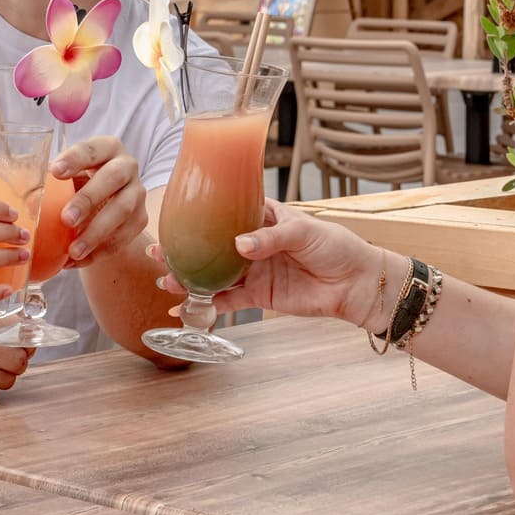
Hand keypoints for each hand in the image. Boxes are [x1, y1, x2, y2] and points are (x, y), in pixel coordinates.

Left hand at [51, 135, 145, 265]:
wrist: (105, 204)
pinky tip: (78, 260)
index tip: (54, 172)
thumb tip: (29, 203)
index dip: (75, 159)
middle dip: (88, 199)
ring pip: (122, 211)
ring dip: (96, 233)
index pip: (92, 149)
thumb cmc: (78, 183)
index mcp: (107, 148)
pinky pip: (123, 237)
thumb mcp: (66, 176)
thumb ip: (49, 183)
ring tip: (72, 250)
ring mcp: (137, 193)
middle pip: (112, 178)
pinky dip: (100, 251)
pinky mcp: (141, 219)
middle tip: (66, 219)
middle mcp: (127, 166)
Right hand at [149, 200, 384, 324]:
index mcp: (263, 218)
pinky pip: (229, 299)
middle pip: (212, 245)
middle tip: (159, 250)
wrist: (355, 284)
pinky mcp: (260, 296)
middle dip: (185, 248)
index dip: (202, 212)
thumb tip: (239, 245)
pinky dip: (209, 303)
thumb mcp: (304, 232)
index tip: (176, 212)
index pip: (227, 210)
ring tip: (165, 277)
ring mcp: (254, 270)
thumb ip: (270, 237)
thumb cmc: (335, 247)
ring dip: (190, 277)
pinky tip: (187, 304)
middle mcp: (253, 243)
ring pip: (215, 274)